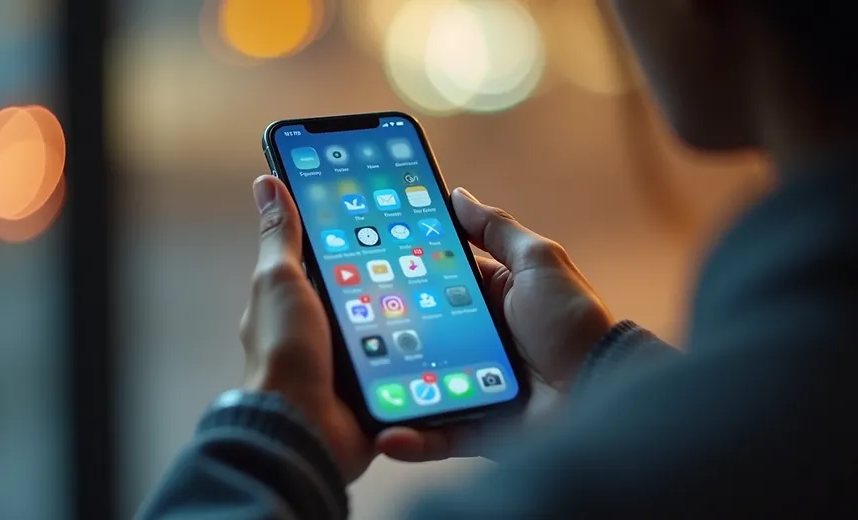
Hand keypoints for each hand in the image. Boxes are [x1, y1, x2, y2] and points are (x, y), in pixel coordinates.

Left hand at [240, 175, 447, 480]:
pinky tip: (444, 328)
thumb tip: (267, 182)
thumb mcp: (281, 281)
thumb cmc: (284, 352)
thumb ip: (282, 236)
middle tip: (429, 244)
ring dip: (408, 309)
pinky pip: (402, 357)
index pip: (329, 254)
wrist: (304, 428)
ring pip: (387, 321)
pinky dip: (419, 346)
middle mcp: (321, 328)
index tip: (385, 208)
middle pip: (365, 287)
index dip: (353, 230)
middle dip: (392, 270)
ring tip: (444, 283)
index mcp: (297, 299)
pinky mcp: (372, 384)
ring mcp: (348, 357)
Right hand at [378, 187, 614, 460]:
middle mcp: (477, 340)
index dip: (402, 273)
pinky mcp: (477, 427)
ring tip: (352, 385)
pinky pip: (436, 434)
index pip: (435, 282)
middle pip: (419, 333)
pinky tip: (385, 433)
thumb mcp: (538, 262)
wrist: (603, 389)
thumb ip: (497, 230)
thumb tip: (459, 195)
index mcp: (490, 299)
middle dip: (383, 332)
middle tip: (340, 328)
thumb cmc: (574, 320)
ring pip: (419, 384)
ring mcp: (472, 384)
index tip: (360, 265)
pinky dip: (410, 436)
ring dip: (387, 387)